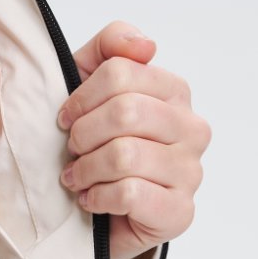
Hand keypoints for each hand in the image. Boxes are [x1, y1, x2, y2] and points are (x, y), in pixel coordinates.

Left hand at [56, 21, 209, 258]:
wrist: (99, 214)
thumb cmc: (96, 148)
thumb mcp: (91, 88)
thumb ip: (110, 49)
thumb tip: (145, 44)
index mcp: (174, 92)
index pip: (122, 71)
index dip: (81, 96)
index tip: (66, 118)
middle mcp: (192, 128)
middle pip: (125, 111)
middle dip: (83, 134)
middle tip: (72, 151)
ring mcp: (190, 171)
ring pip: (125, 155)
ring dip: (86, 169)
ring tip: (77, 178)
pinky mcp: (179, 211)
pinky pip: (131, 193)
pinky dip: (98, 197)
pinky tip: (91, 200)